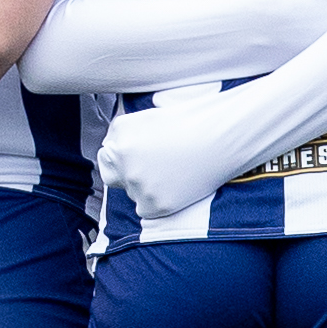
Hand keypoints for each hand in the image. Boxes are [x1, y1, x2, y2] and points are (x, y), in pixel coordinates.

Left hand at [96, 101, 215, 224]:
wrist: (220, 139)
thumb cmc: (191, 123)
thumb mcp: (148, 118)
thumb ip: (125, 135)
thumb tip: (114, 149)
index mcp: (121, 137)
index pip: (106, 157)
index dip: (120, 159)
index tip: (136, 159)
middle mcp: (124, 161)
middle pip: (114, 177)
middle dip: (129, 173)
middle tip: (154, 167)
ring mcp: (138, 185)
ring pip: (132, 193)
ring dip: (146, 186)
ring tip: (172, 171)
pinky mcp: (154, 205)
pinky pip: (145, 209)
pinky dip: (157, 201)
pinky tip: (176, 185)